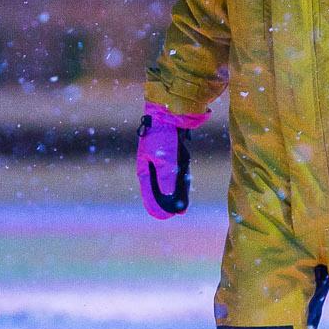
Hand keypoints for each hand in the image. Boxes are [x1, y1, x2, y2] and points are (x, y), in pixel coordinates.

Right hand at [137, 101, 207, 219]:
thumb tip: (169, 196)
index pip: (149, 191)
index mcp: (144, 168)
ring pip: (169, 182)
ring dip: (175, 194)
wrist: (170, 111)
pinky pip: (177, 173)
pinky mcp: (174, 154)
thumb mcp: (165, 157)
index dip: (155, 205)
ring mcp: (163, 160)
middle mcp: (152, 166)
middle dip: (166, 202)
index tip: (163, 217)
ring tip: (182, 209)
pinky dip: (180, 182)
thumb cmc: (163, 134)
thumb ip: (167, 176)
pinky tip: (184, 191)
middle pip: (159, 188)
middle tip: (174, 215)